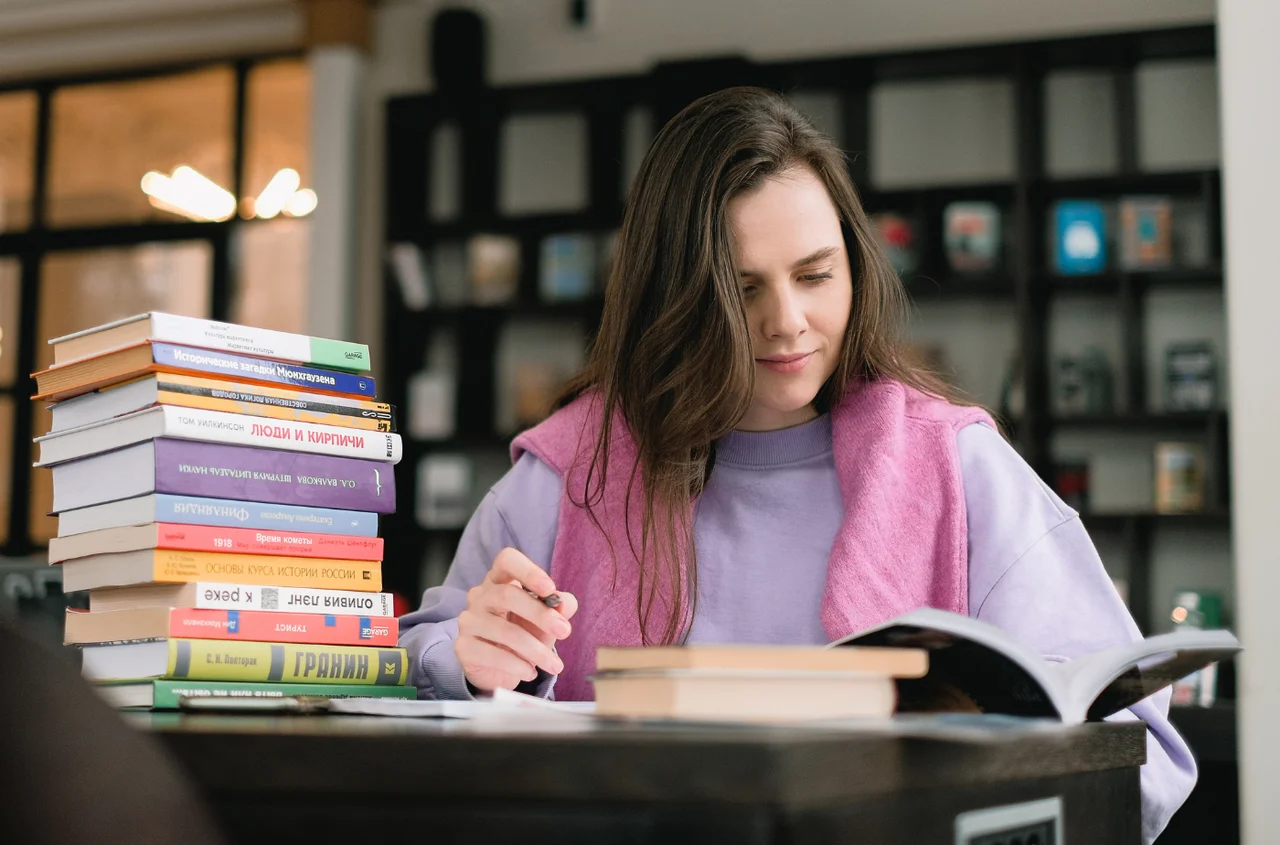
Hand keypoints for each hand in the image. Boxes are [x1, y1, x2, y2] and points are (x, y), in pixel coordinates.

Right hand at [455, 547, 578, 692]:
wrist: (501, 667)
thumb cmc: (525, 631)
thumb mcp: (547, 618)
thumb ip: (560, 607)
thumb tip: (565, 604)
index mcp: (500, 579)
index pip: (507, 560)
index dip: (528, 571)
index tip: (550, 589)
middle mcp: (480, 595)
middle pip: (507, 595)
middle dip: (540, 614)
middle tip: (564, 632)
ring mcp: (468, 620)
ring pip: (504, 630)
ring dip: (535, 650)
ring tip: (554, 665)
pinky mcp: (463, 646)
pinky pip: (492, 654)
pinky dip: (517, 665)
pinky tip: (530, 672)